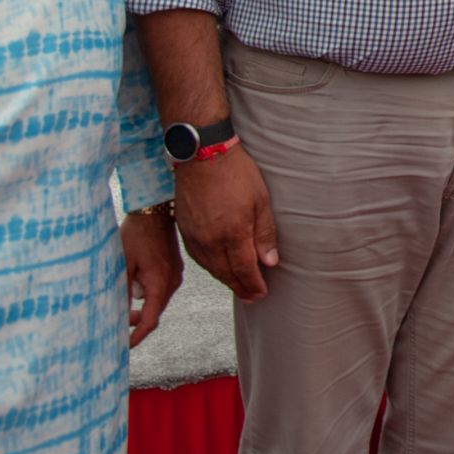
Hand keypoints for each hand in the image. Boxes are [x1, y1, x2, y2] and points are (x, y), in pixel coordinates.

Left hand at [120, 210, 183, 346]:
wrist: (155, 210)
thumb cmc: (137, 234)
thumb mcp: (122, 264)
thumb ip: (121, 292)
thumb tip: (115, 316)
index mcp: (160, 283)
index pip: (150, 320)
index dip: (137, 336)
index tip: (124, 345)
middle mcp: (172, 282)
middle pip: (155, 312)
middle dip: (137, 319)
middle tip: (117, 321)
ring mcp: (175, 275)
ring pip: (157, 300)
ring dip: (142, 304)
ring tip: (123, 294)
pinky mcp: (174, 269)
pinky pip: (160, 289)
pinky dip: (148, 292)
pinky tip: (134, 282)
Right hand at [173, 146, 279, 301]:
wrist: (202, 155)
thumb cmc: (236, 173)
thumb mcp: (260, 201)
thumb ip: (264, 234)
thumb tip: (270, 262)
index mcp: (232, 233)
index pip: (244, 269)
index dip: (253, 284)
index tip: (261, 293)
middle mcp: (210, 240)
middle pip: (226, 273)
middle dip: (240, 287)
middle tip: (252, 297)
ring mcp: (194, 236)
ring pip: (211, 267)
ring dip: (225, 279)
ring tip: (237, 287)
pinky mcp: (184, 230)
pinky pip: (198, 257)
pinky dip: (210, 266)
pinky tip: (217, 268)